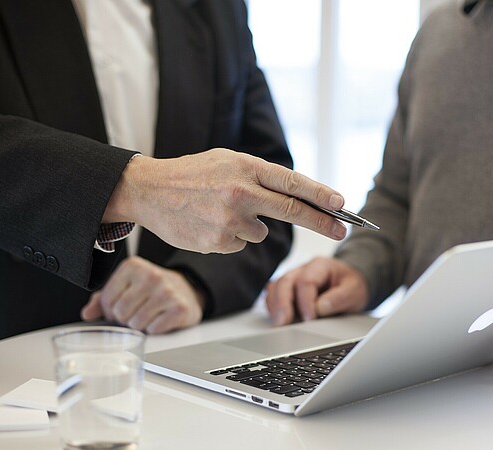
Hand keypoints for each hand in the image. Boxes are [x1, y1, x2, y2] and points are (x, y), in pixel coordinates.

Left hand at [81, 256, 204, 333]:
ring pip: (136, 323)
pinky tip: (160, 318)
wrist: (185, 290)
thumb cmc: (151, 289)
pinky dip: (154, 329)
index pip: (107, 300)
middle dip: (125, 319)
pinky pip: (154, 329)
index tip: (120, 307)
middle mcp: (151, 275)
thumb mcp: (126, 286)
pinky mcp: (180, 308)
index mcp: (132, 266)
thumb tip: (87, 314)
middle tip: (135, 313)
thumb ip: (102, 298)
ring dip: (139, 325)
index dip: (110, 310)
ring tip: (148, 315)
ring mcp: (167, 291)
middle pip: (121, 313)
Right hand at [104, 149, 347, 253]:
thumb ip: (260, 177)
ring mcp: (229, 219)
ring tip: (220, 211)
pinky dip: (231, 237)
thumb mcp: (227, 162)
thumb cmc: (192, 174)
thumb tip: (295, 198)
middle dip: (322, 222)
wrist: (149, 190)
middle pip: (292, 211)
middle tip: (342, 230)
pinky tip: (210, 223)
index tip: (342, 204)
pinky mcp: (218, 241)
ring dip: (250, 225)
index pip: (293, 183)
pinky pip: (241, 243)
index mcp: (245, 167)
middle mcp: (241, 192)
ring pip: (261, 232)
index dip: (321, 195)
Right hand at [266, 257, 367, 325]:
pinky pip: (273, 295)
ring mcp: (293, 279)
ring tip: (278, 323)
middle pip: (285, 282)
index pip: (306, 281)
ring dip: (274, 306)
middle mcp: (303, 270)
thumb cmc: (351, 286)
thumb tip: (320, 308)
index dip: (306, 301)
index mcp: (320, 266)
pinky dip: (273, 307)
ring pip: (275, 287)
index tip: (310, 319)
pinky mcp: (288, 290)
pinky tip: (277, 319)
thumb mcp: (354, 291)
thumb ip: (340, 298)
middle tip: (283, 322)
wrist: (350, 284)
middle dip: (282, 303)